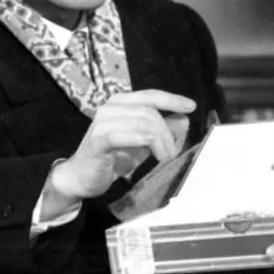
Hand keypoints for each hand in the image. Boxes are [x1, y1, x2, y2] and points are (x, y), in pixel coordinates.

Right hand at [48, 90, 195, 201]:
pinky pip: (122, 135)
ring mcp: (102, 122)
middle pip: (149, 112)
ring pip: (141, 123)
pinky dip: (141, 140)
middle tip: (172, 152)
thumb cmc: (114, 158)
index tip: (191, 106)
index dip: (172, 99)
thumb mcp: (145, 143)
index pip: (150, 96)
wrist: (83, 177)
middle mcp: (110, 107)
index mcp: (121, 103)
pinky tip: (153, 150)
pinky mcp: (97, 140)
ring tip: (164, 157)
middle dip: (167, 133)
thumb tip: (184, 120)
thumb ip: (163, 131)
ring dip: (159, 141)